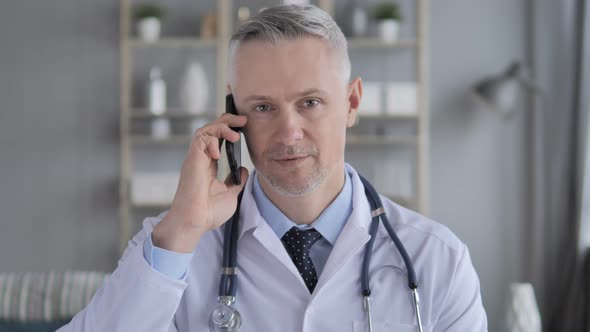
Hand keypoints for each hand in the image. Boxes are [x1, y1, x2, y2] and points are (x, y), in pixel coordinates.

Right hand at [152, 113, 248, 252]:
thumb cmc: (208, 212)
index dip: (228, 131)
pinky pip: (200, 138)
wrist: (196, 221)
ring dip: (221, 126)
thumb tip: (243, 169)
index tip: (243, 128)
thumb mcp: (230, 194)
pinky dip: (212, 138)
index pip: (217, 141)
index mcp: (208, 166)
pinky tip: (220, 151)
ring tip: (236, 133)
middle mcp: (201, 160)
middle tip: (242, 120)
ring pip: (205, 130)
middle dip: (227, 121)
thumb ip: (236, 181)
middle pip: (210, 130)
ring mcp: (196, 159)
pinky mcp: (192, 159)